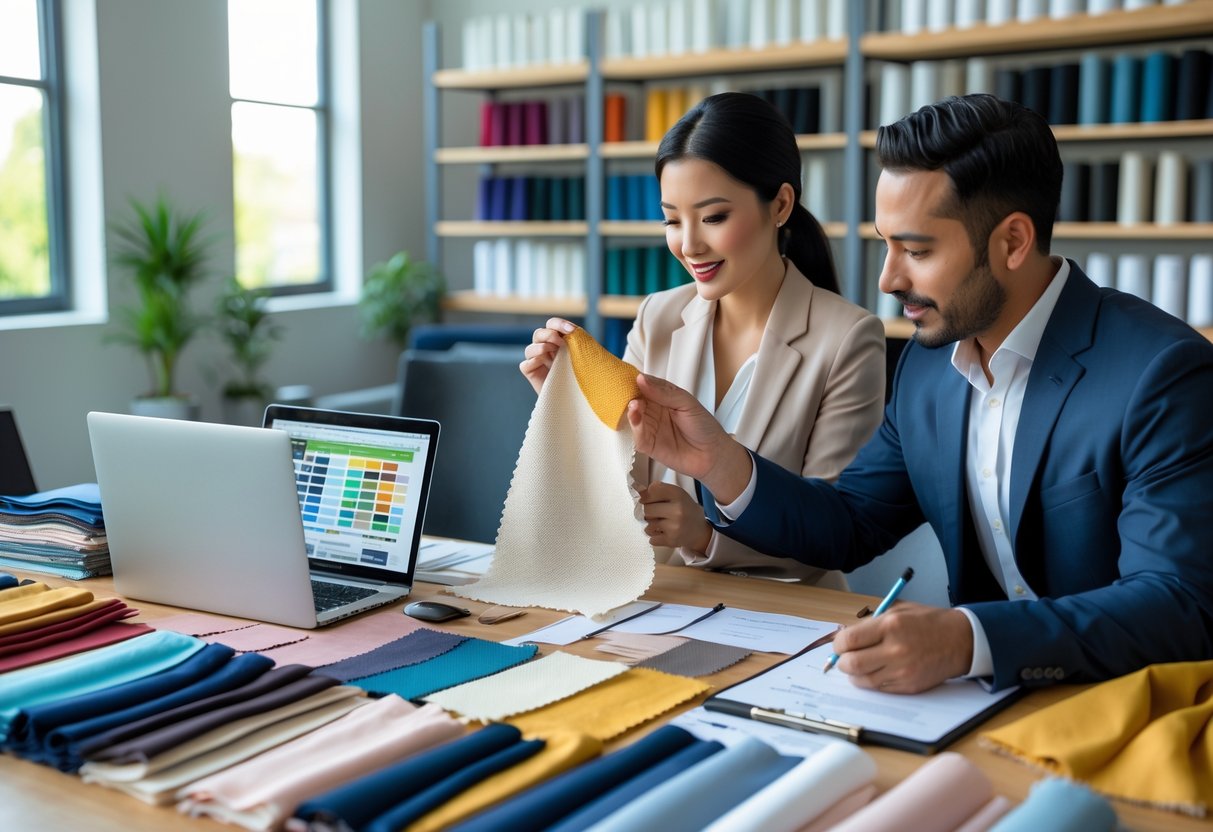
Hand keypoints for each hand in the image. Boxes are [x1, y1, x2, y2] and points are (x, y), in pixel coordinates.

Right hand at [519, 318, 576, 393]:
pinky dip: (532, 362)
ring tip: (551, 351)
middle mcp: (544, 348)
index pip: (552, 324)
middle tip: (561, 343)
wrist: (574, 399)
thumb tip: (576, 332)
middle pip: (539, 333)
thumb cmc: (580, 376)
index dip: (559, 324)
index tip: (571, 330)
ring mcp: (536, 361)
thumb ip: (578, 343)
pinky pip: (525, 365)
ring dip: (540, 347)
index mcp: (556, 341)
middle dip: (550, 334)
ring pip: (529, 348)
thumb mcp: (581, 357)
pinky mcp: (531, 373)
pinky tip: (542, 364)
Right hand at [627, 374, 752, 502]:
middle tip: (627, 391)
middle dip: (629, 395)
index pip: (644, 385)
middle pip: (635, 400)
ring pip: (634, 417)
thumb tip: (641, 379)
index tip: (628, 376)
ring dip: (631, 411)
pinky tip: (636, 418)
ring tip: (634, 405)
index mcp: (662, 397)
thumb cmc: (703, 426)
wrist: (713, 454)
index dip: (636, 380)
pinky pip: (637, 436)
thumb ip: (664, 392)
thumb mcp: (686, 403)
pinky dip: (635, 427)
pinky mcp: (648, 445)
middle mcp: (653, 411)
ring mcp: (650, 428)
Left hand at [638, 482, 712, 550]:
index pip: (652, 491)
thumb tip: (639, 492)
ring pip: (648, 525)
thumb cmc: (685, 510)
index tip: (648, 500)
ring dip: (651, 526)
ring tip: (662, 524)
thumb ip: (660, 490)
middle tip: (656, 514)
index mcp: (678, 495)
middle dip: (649, 512)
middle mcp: (677, 510)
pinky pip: (651, 539)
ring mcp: (674, 527)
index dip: (647, 496)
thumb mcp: (677, 494)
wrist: (700, 532)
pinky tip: (664, 533)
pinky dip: (655, 537)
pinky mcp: (671, 540)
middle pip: (646, 509)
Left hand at [830, 604, 973, 693]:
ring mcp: (903, 671)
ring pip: (863, 680)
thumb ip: (871, 623)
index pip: (849, 640)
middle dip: (842, 662)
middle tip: (844, 658)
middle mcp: (895, 650)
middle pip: (852, 664)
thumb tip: (845, 636)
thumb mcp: (898, 611)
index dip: (838, 644)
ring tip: (859, 665)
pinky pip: (879, 688)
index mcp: (890, 626)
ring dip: (854, 674)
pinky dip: (871, 682)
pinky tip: (876, 672)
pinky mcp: (909, 686)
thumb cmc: (928, 622)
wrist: (960, 641)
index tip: (839, 644)